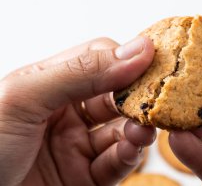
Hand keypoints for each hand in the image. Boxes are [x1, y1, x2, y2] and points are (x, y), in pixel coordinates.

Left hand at [0, 37, 155, 185]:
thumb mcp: (24, 97)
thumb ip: (82, 71)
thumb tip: (139, 49)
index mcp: (50, 83)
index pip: (101, 60)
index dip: (127, 60)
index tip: (152, 64)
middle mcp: (67, 111)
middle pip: (117, 95)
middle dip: (136, 97)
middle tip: (155, 100)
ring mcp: (76, 145)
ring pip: (122, 130)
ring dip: (137, 128)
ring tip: (144, 129)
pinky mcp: (85, 178)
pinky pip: (117, 163)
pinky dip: (129, 155)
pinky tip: (131, 149)